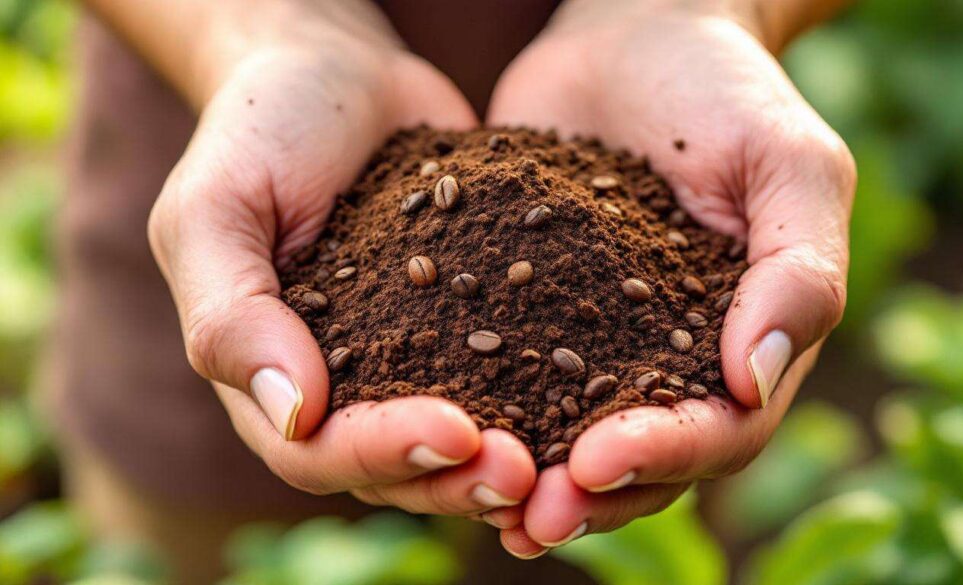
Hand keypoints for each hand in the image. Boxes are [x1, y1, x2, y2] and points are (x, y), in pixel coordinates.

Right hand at [148, 2, 534, 515]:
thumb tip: (293, 414)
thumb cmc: (262, 129)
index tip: (454, 433)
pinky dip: (551, 403)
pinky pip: (512, 378)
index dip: (383, 453)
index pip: (318, 450)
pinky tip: (604, 404)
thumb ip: (231, 314)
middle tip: (529, 475)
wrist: (342, 77)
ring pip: (460, 445)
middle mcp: (345, 388)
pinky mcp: (475, 329)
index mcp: (270, 378)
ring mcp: (414, 363)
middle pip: (398, 469)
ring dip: (513, 460)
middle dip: (460, 477)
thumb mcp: (216, 208)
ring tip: (573, 462)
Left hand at [487, 0, 855, 555]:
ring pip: (568, 437)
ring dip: (529, 480)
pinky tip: (432, 433)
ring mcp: (597, 342)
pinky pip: (506, 376)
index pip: (721, 428)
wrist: (634, 35)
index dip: (667, 454)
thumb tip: (756, 380)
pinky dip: (480, 415)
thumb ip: (798, 270)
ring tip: (478, 504)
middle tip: (530, 518)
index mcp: (746, 342)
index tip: (600, 458)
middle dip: (590, 495)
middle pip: (642, 459)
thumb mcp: (790, 163)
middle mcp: (671, 360)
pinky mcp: (529, 312)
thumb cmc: (726, 90)